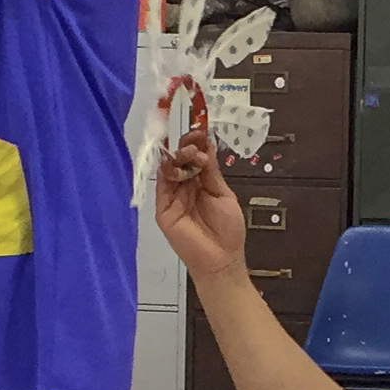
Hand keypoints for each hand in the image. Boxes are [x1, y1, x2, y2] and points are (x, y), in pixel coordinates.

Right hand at [154, 131, 246, 282]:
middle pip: (180, 160)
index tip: (201, 130)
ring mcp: (172, 198)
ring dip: (179, 156)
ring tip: (193, 153)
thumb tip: (206, 145)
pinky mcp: (163, 209)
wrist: (221, 259)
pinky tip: (179, 163)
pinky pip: (161, 185)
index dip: (196, 144)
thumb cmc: (228, 230)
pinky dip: (169, 171)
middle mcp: (184, 187)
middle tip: (196, 138)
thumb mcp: (223, 194)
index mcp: (200, 183)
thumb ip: (211, 172)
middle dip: (187, 146)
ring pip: (170, 169)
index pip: (194, 158)